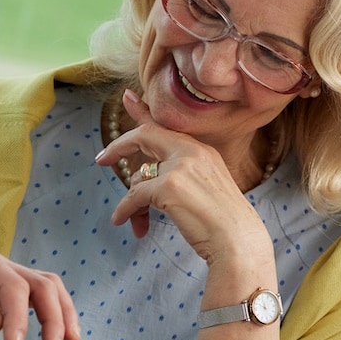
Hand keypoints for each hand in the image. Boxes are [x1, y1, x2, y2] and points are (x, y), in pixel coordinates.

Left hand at [96, 89, 274, 270]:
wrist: (239, 242)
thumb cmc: (223, 223)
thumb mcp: (205, 188)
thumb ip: (180, 176)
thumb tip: (142, 179)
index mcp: (203, 150)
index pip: (167, 125)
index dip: (143, 111)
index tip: (127, 97)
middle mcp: (192, 152)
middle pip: (145, 136)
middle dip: (119, 147)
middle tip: (101, 160)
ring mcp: (180, 167)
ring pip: (139, 177)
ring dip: (131, 202)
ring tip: (133, 221)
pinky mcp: (168, 187)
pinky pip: (134, 197)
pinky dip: (125, 211)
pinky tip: (123, 222)